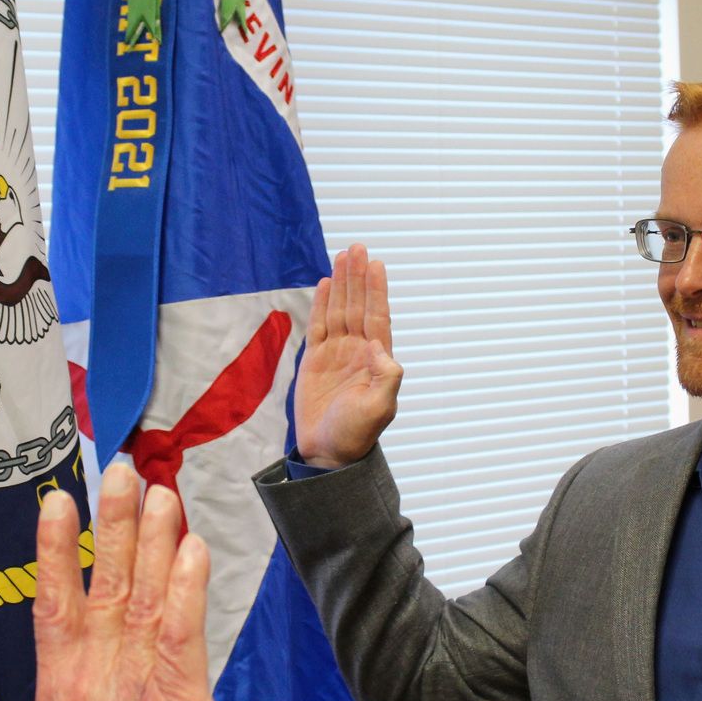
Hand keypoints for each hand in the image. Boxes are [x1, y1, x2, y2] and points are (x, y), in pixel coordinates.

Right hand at [31, 463, 229, 700]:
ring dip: (154, 536)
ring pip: (141, 593)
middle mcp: (89, 677)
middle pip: (102, 582)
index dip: (56, 547)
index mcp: (57, 689)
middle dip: (113, 521)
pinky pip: (181, 625)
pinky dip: (185, 581)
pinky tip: (191, 546)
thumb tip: (77, 679)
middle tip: (121, 471)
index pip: (52, 601)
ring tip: (161, 492)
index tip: (57, 502)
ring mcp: (133, 686)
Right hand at [295, 243, 401, 467]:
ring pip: (340, 310)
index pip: (377, 316)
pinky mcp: (315, 360)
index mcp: (376, 360)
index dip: (376, 290)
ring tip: (342, 256)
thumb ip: (386, 377)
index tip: (375, 264)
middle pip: (358, 305)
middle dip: (358, 277)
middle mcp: (358, 351)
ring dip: (341, 284)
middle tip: (357, 248)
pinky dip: (322, 304)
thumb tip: (381, 348)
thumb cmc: (356, 434)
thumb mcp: (379, 408)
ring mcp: (337, 354)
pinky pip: (319, 325)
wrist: (328, 453)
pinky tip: (326, 284)